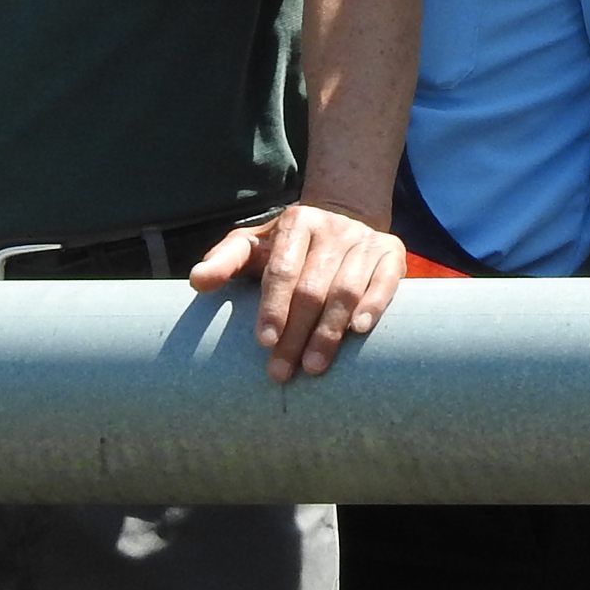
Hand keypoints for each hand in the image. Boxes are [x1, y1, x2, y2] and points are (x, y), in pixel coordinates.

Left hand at [189, 200, 406, 381]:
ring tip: (314, 367)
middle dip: (297, 333)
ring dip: (330, 331)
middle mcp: (332, 228)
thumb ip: (225, 260)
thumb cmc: (289, 246)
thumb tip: (197, 280)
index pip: (282, 269)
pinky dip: (374, 304)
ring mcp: (365, 240)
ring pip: (347, 289)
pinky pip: (386, 280)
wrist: (344, 217)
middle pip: (313, 287)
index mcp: (296, 223)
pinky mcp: (391, 252)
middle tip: (282, 372)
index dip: (273, 307)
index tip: (264, 342)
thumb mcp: (254, 245)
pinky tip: (360, 330)